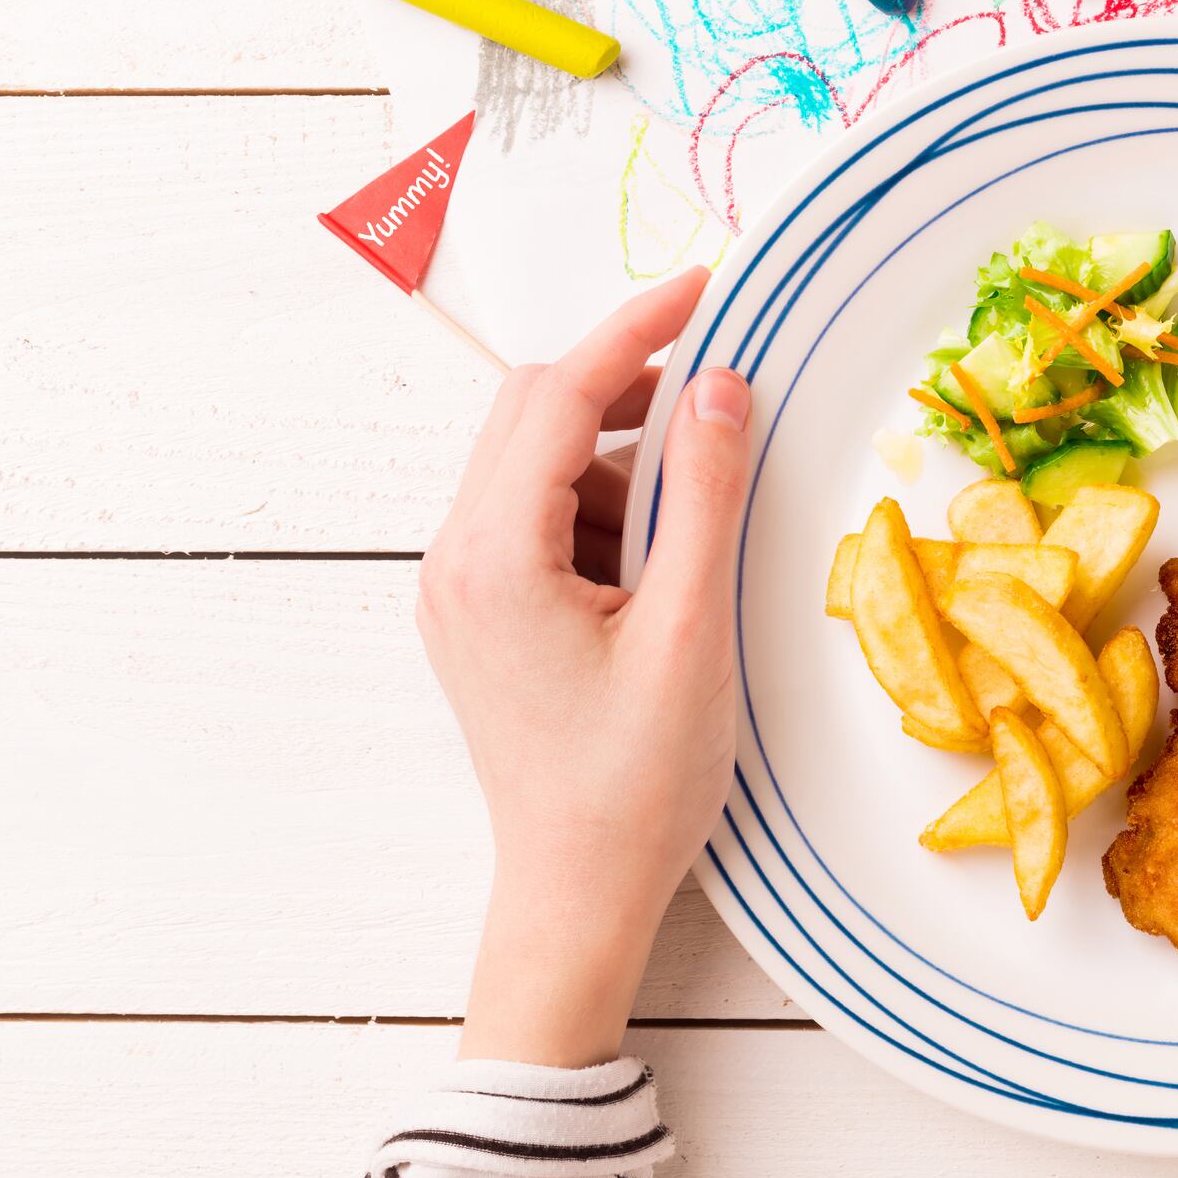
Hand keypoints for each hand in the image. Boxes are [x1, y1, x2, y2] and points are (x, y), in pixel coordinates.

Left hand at [416, 268, 752, 1066]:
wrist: (577, 891)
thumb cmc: (636, 781)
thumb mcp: (691, 631)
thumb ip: (706, 497)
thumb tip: (722, 384)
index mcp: (494, 556)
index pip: (560, 396)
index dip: (636, 329)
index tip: (706, 286)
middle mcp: (456, 558)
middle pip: (536, 414)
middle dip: (629, 391)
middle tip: (722, 400)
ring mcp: (460, 588)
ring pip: (542, 465)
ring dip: (625, 465)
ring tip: (698, 536)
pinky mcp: (482, 614)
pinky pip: (540, 518)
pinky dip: (606, 515)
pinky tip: (662, 573)